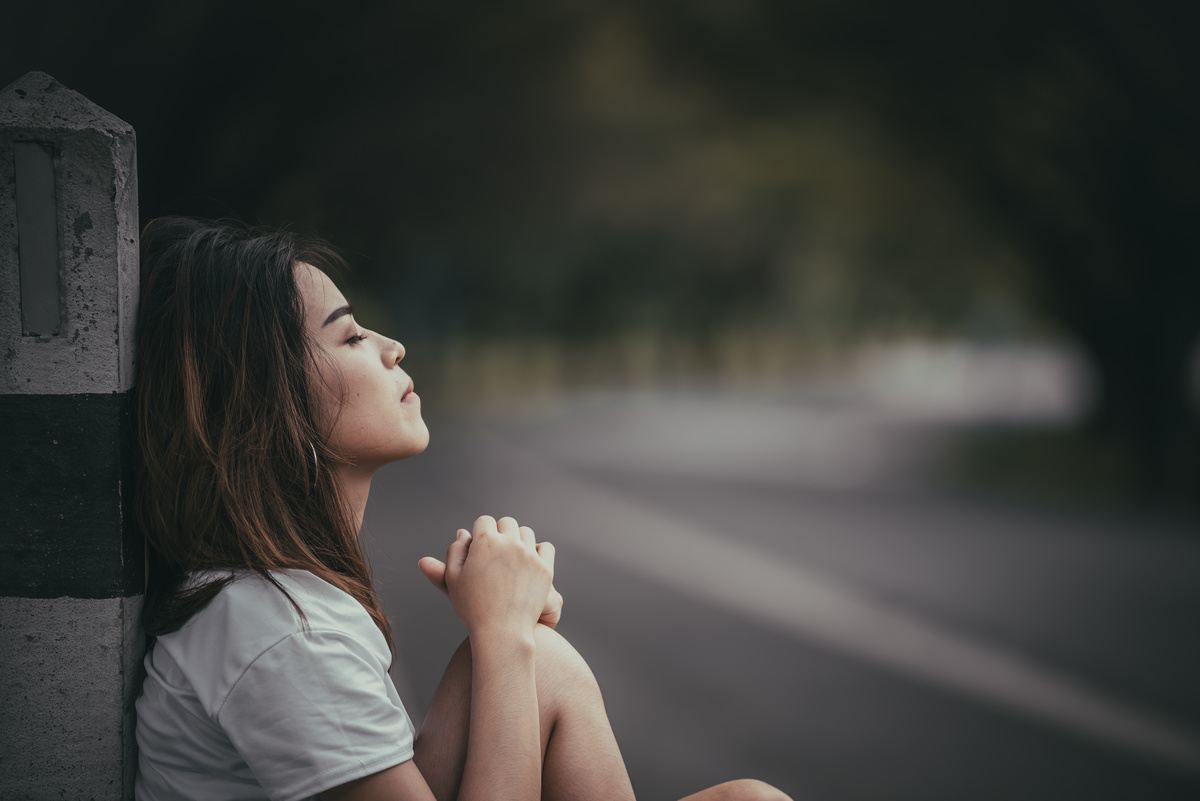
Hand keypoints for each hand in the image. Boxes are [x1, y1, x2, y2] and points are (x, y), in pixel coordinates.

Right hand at [417, 515, 554, 637]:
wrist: (501, 632)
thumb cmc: (472, 608)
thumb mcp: (453, 579)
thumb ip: (454, 552)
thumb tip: (463, 532)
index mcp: (485, 541)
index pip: (484, 521)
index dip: (480, 533)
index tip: (480, 548)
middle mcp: (509, 543)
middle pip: (506, 523)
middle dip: (500, 533)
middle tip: (495, 554)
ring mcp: (530, 555)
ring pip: (526, 533)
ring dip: (518, 541)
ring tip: (511, 559)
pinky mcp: (545, 568)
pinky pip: (545, 547)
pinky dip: (538, 551)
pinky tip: (529, 563)